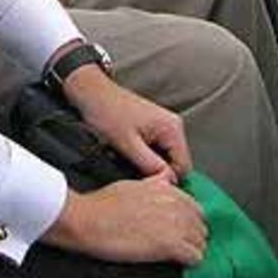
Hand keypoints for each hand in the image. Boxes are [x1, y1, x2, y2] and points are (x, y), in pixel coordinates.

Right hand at [45, 178, 206, 266]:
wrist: (90, 220)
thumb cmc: (104, 203)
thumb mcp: (133, 184)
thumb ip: (155, 184)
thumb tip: (166, 182)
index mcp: (167, 190)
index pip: (195, 208)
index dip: (189, 221)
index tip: (182, 230)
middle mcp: (175, 205)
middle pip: (201, 226)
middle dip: (193, 236)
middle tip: (181, 246)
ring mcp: (174, 225)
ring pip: (201, 242)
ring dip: (193, 249)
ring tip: (180, 256)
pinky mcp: (169, 245)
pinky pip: (195, 257)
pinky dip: (190, 262)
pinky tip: (180, 264)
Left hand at [63, 67, 190, 178]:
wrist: (93, 93)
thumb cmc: (108, 114)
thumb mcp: (128, 144)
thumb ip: (151, 165)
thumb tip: (168, 182)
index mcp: (172, 129)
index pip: (184, 167)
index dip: (167, 180)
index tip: (147, 183)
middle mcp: (173, 126)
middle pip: (175, 163)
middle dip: (156, 171)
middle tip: (133, 171)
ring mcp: (164, 126)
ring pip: (165, 158)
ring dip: (149, 165)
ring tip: (128, 160)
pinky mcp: (154, 128)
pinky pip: (157, 150)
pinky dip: (145, 156)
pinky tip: (128, 154)